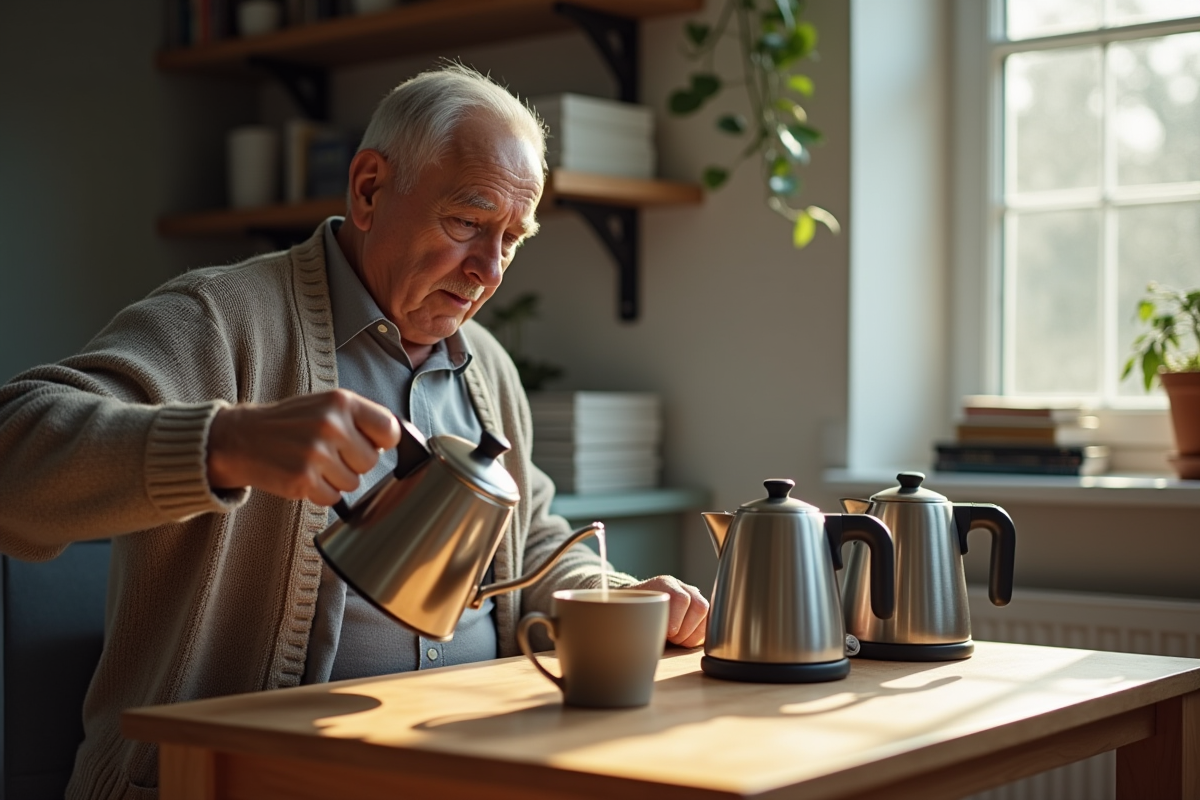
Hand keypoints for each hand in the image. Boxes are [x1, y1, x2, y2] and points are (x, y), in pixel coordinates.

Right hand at [207, 389, 400, 505]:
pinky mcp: (303, 479)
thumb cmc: (289, 424)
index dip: (381, 442)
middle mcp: (331, 425)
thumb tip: (396, 438)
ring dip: (335, 479)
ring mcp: (316, 453)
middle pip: (371, 462)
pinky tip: (303, 476)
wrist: (240, 438)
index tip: (370, 443)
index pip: (389, 429)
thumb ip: (358, 419)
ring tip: (311, 462)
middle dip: (353, 463)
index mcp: (341, 401)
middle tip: (327, 453)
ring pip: (353, 483)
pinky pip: (333, 499)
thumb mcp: (324, 406)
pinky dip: (320, 493)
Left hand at [628, 575, 708, 647]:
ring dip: (692, 634)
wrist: (636, 607)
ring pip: (706, 615)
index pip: (681, 599)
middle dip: (685, 629)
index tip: (667, 633)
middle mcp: (682, 587)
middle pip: (699, 606)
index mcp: (665, 583)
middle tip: (671, 637)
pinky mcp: (699, 611)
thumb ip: (641, 620)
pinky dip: (697, 637)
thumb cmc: (635, 613)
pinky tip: (684, 640)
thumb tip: (648, 634)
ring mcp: (694, 597)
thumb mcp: (634, 612)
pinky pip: (708, 625)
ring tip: (676, 639)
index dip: (676, 620)